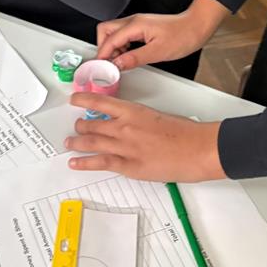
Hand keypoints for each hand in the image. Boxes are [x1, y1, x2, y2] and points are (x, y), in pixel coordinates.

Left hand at [65, 93, 225, 181]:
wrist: (197, 148)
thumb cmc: (184, 132)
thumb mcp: (156, 116)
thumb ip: (138, 119)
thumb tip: (128, 125)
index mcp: (132, 110)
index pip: (100, 101)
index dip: (83, 99)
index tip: (74, 99)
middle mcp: (124, 127)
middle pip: (93, 124)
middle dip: (81, 125)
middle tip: (75, 126)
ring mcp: (125, 147)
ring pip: (92, 142)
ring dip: (78, 142)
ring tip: (69, 142)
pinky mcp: (129, 166)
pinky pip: (101, 163)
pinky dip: (85, 163)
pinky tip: (75, 162)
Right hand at [95, 0, 228, 70]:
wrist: (197, 26)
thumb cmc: (183, 35)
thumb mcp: (158, 52)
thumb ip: (134, 58)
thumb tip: (117, 64)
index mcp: (135, 25)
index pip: (109, 40)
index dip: (103, 55)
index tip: (102, 68)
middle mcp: (133, 21)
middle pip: (105, 30)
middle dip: (103, 48)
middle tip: (109, 63)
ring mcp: (137, 23)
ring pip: (113, 33)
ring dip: (112, 48)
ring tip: (120, 62)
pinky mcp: (142, 27)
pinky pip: (123, 35)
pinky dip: (121, 46)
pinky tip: (128, 56)